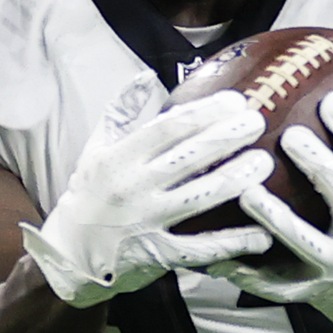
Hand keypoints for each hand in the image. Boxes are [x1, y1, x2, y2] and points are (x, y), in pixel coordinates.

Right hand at [21, 92, 273, 306]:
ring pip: (200, 197)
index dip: (205, 112)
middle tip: (258, 121)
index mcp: (118, 158)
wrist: (68, 256)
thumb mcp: (95, 150)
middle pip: (189, 157)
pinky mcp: (160, 255)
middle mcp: (133, 188)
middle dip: (228, 137)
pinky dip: (234, 242)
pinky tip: (263, 234)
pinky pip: (202, 248)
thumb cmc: (88, 195)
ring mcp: (148, 222)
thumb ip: (120, 112)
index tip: (235, 101)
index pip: (168, 128)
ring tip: (264, 163)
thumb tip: (145, 77)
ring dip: (236, 179)